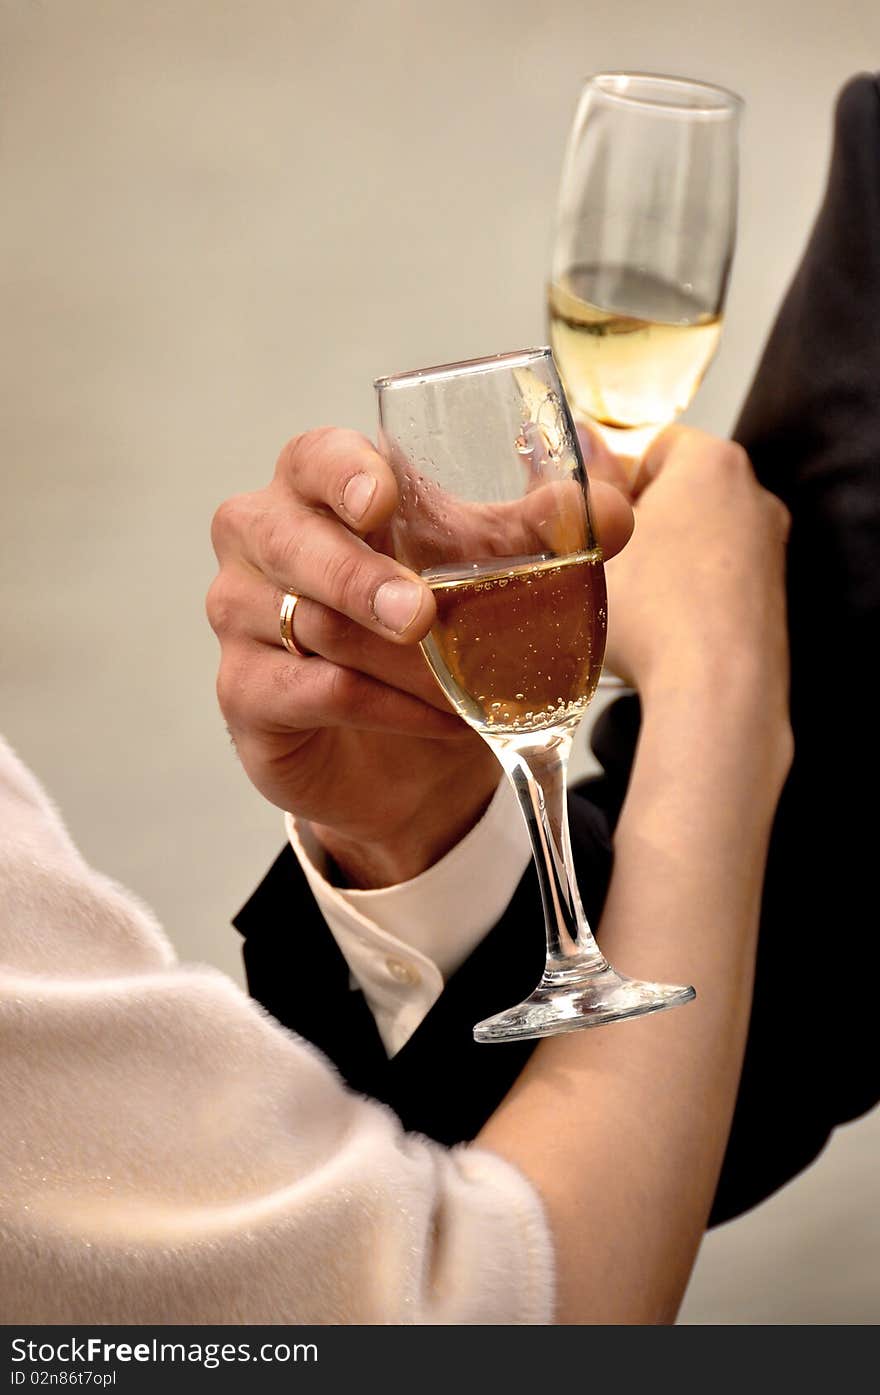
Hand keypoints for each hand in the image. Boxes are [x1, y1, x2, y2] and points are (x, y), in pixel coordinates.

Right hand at [207, 428, 633, 886]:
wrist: (407, 747)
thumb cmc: (433, 629)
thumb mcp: (487, 573)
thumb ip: (543, 536)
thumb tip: (608, 513)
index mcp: (317, 487)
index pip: (313, 458)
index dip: (341, 474)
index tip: (380, 501)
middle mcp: (264, 540)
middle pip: (285, 539)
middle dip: (357, 576)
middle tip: (420, 615)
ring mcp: (241, 616)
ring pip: (301, 623)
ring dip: (393, 660)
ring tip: (463, 689)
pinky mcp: (245, 692)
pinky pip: (307, 693)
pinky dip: (381, 709)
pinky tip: (439, 722)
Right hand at [602, 427, 790, 717]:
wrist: (717, 689)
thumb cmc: (657, 611)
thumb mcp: (595, 539)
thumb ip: (586, 486)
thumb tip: (580, 443)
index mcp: (712, 463)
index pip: (653, 445)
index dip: (611, 478)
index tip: (588, 512)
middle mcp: (752, 497)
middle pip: (676, 493)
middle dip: (634, 521)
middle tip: (599, 559)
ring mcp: (767, 550)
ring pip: (694, 539)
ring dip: (658, 561)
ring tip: (625, 600)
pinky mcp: (769, 597)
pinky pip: (714, 581)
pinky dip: (686, 595)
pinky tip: (659, 627)